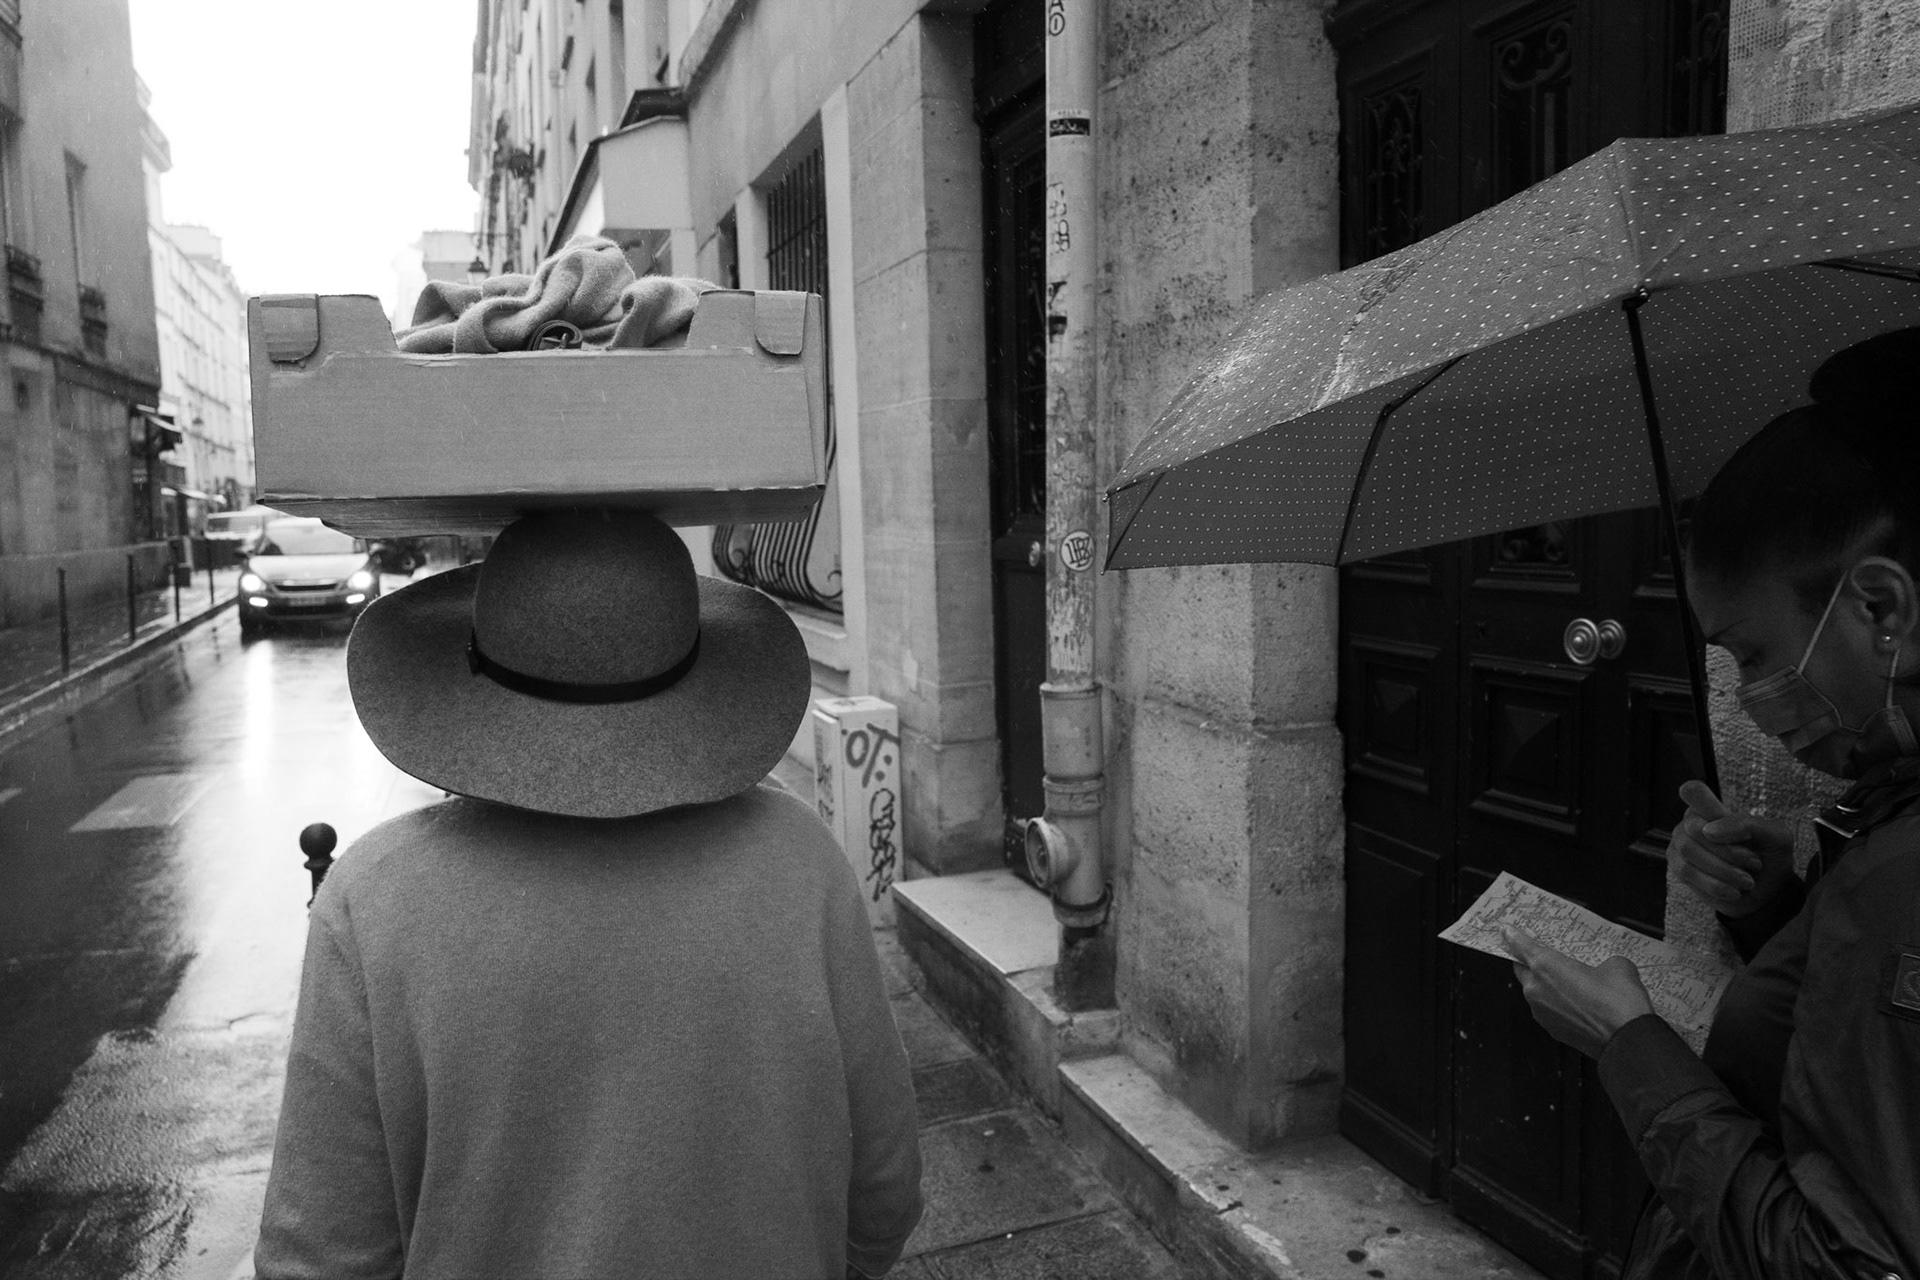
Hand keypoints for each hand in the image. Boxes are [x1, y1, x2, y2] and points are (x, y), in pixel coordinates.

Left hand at [1502, 925, 1654, 1059]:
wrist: (1627, 1039)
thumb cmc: (1618, 1003)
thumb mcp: (1617, 966)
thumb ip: (1603, 960)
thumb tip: (1608, 966)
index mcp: (1545, 966)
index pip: (1519, 945)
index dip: (1513, 937)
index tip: (1507, 931)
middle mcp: (1536, 989)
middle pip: (1522, 970)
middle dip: (1530, 964)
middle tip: (1547, 959)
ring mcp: (1541, 1011)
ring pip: (1534, 992)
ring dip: (1545, 986)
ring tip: (1571, 984)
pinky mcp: (1551, 1029)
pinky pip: (1546, 1010)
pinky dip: (1556, 1005)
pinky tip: (1577, 1004)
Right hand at [1666, 780, 1795, 917]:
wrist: (1766, 891)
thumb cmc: (1768, 857)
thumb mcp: (1775, 836)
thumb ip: (1748, 824)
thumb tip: (1711, 831)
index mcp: (1711, 808)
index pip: (1693, 791)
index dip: (1704, 803)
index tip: (1720, 816)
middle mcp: (1690, 824)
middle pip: (1696, 829)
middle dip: (1730, 851)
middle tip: (1754, 863)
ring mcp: (1680, 846)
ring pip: (1690, 852)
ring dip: (1725, 871)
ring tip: (1747, 881)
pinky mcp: (1678, 870)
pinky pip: (1688, 873)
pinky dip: (1716, 885)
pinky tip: (1733, 890)